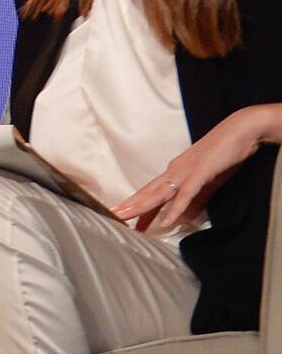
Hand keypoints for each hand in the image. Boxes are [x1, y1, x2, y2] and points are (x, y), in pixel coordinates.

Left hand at [113, 103, 281, 233]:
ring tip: (124, 218)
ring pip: (158, 193)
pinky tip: (166, 222)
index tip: (124, 219)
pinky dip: (176, 209)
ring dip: (141, 207)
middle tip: (112, 217)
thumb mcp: (207, 182)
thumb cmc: (224, 154)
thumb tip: (184, 217)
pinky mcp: (200, 174)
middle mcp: (174, 171)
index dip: (138, 207)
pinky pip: (185, 195)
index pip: (152, 193)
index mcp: (175, 172)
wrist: (241, 131)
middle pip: (148, 193)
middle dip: (130, 206)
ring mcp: (186, 172)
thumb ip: (195, 200)